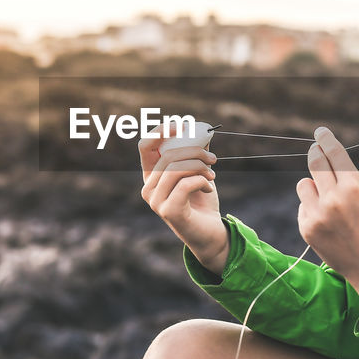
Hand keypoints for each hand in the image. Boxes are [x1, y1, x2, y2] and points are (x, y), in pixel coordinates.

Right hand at [139, 128, 228, 273]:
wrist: (211, 232)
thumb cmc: (202, 201)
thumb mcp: (198, 172)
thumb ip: (195, 152)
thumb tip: (202, 130)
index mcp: (151, 175)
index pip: (146, 146)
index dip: (161, 131)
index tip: (182, 125)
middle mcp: (148, 188)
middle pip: (168, 156)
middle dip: (195, 152)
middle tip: (213, 159)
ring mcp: (156, 201)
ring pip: (176, 169)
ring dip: (200, 167)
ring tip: (212, 174)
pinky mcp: (169, 211)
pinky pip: (185, 184)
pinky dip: (201, 180)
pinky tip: (208, 186)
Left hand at [296, 127, 358, 314]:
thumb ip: (352, 178)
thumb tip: (330, 159)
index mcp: (355, 187)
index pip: (334, 154)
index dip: (326, 140)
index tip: (320, 132)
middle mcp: (334, 198)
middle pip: (316, 163)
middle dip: (316, 153)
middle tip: (315, 150)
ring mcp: (318, 214)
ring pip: (304, 184)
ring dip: (313, 186)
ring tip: (327, 199)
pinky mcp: (307, 228)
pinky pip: (303, 206)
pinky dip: (312, 209)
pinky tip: (328, 222)